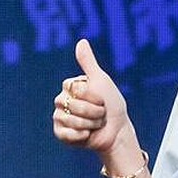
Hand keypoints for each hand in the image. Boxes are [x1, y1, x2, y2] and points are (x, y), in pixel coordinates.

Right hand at [51, 39, 131, 157]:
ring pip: (71, 120)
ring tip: (95, 124)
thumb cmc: (112, 105)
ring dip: (90, 124)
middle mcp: (61, 100)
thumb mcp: (101, 81)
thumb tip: (81, 41)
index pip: (74, 88)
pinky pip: (65, 134)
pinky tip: (87, 135)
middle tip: (100, 114)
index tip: (101, 99)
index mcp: (70, 87)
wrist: (117, 131)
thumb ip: (88, 63)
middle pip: (72, 104)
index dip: (92, 96)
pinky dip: (81, 136)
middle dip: (93, 112)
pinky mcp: (61, 133)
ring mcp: (59, 117)